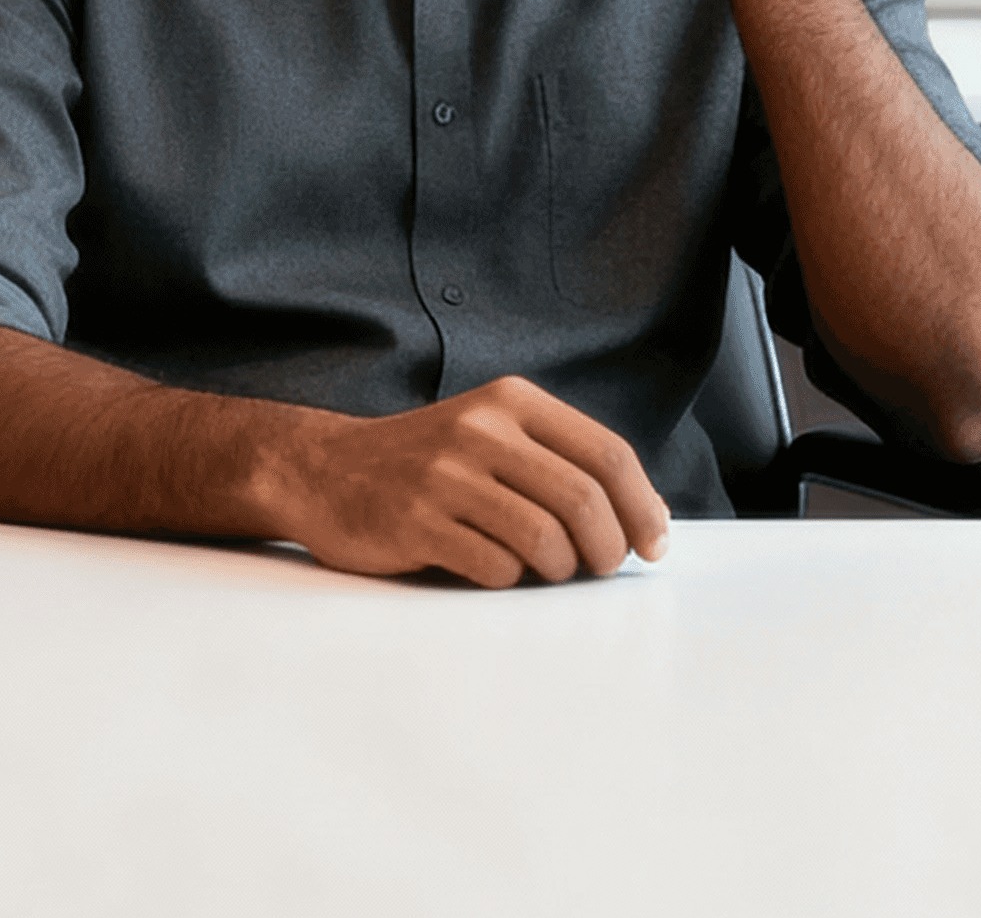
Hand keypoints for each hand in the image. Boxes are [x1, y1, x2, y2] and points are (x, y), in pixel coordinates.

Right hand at [271, 376, 669, 588]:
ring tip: (544, 569)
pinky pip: (495, 568)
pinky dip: (506, 579)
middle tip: (599, 568)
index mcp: (512, 400)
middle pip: (583, 500)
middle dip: (607, 549)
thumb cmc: (430, 464)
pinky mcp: (415, 520)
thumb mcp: (495, 436)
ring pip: (545, 540)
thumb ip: (561, 463)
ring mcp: (445, 474)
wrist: (326, 469)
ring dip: (559, 569)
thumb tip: (648, 518)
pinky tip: (490, 567)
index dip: (643, 507)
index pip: (607, 453)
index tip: (655, 547)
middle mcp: (481, 428)